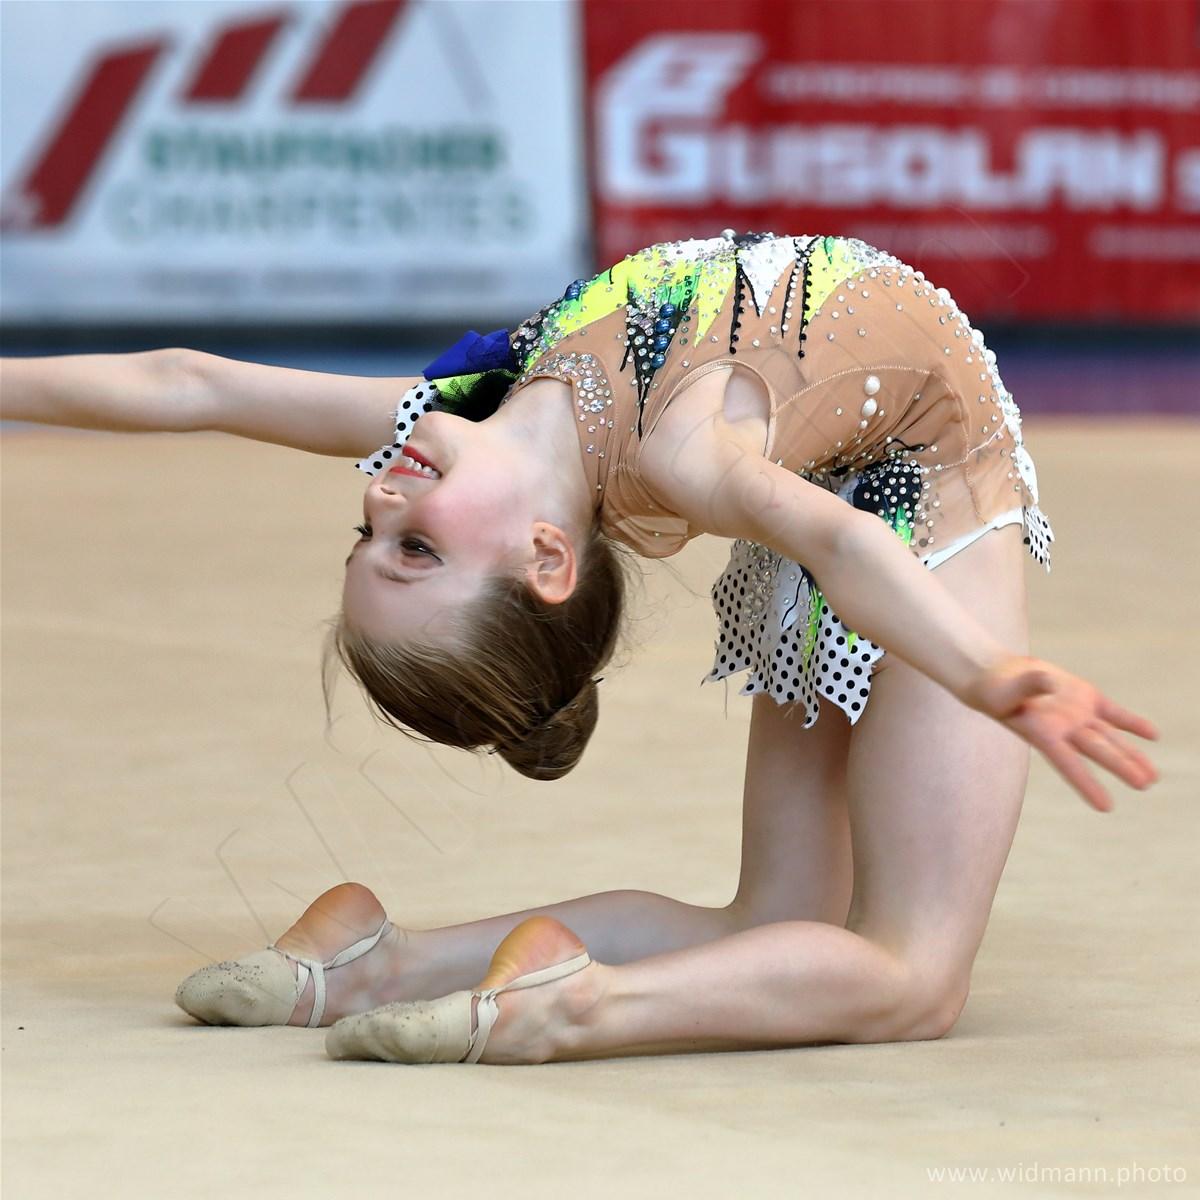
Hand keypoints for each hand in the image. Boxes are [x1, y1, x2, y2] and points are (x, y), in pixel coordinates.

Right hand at [967, 656, 1158, 811]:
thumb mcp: (1005, 692)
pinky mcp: (1086, 698)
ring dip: (1131, 754)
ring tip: (1152, 777)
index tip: (1105, 807)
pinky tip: (1152, 735)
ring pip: (1110, 737)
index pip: (1068, 763)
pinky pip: (1113, 713)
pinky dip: (1132, 723)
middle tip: (1144, 785)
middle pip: (1098, 750)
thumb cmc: (995, 691)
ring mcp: (1078, 715)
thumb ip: (1028, 686)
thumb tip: (1050, 683)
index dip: (1086, 783)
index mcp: (1043, 734)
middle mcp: (1065, 730)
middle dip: (1121, 766)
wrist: (999, 679)